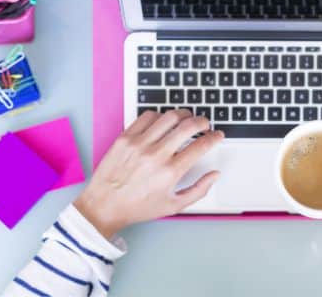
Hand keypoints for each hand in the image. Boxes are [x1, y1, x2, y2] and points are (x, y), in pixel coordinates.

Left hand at [74, 110, 223, 238]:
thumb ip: (199, 190)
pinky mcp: (125, 137)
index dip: (214, 137)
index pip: (201, 146)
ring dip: (183, 114)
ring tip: (187, 119)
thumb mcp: (174, 206)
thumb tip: (214, 174)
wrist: (104, 205)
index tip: (217, 135)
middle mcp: (156, 155)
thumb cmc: (137, 207)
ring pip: (169, 117)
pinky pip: (147, 116)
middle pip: (188, 126)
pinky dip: (160, 116)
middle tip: (205, 125)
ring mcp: (139, 144)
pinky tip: (164, 122)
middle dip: (203, 122)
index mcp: (170, 172)